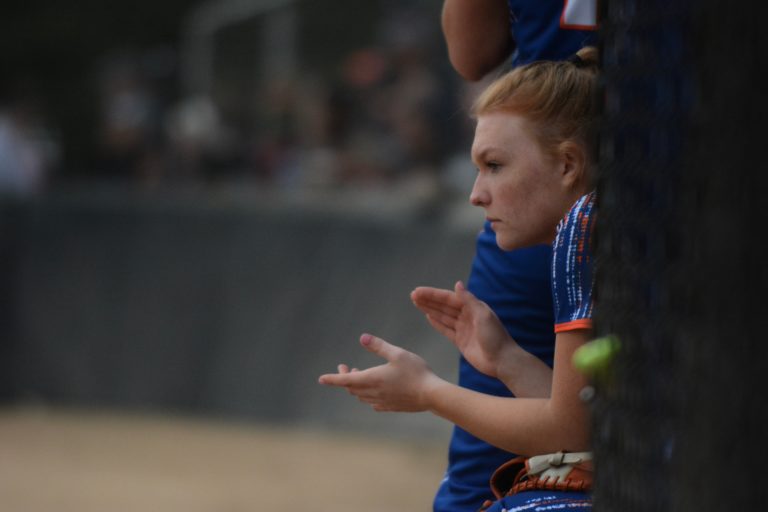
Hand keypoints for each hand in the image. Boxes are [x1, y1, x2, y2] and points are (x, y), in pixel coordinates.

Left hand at [318, 334, 441, 411]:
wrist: (432, 395)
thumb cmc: (416, 372)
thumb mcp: (397, 353)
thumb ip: (378, 346)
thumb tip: (362, 337)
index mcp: (372, 379)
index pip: (345, 380)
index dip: (332, 378)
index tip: (321, 379)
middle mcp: (373, 393)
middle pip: (351, 388)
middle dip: (345, 377)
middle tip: (345, 366)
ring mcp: (381, 402)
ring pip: (361, 396)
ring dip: (355, 386)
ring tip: (359, 374)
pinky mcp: (390, 407)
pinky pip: (372, 403)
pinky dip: (367, 395)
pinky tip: (373, 391)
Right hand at [411, 281, 515, 378]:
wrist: (502, 361)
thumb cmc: (495, 337)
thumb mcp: (483, 315)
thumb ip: (469, 300)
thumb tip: (457, 284)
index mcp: (473, 307)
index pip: (448, 298)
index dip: (433, 294)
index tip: (418, 291)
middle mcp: (467, 316)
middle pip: (444, 306)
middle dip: (429, 300)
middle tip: (413, 295)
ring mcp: (463, 328)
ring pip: (443, 316)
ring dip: (430, 309)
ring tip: (416, 303)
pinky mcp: (460, 341)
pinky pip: (446, 329)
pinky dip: (437, 323)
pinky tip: (428, 317)